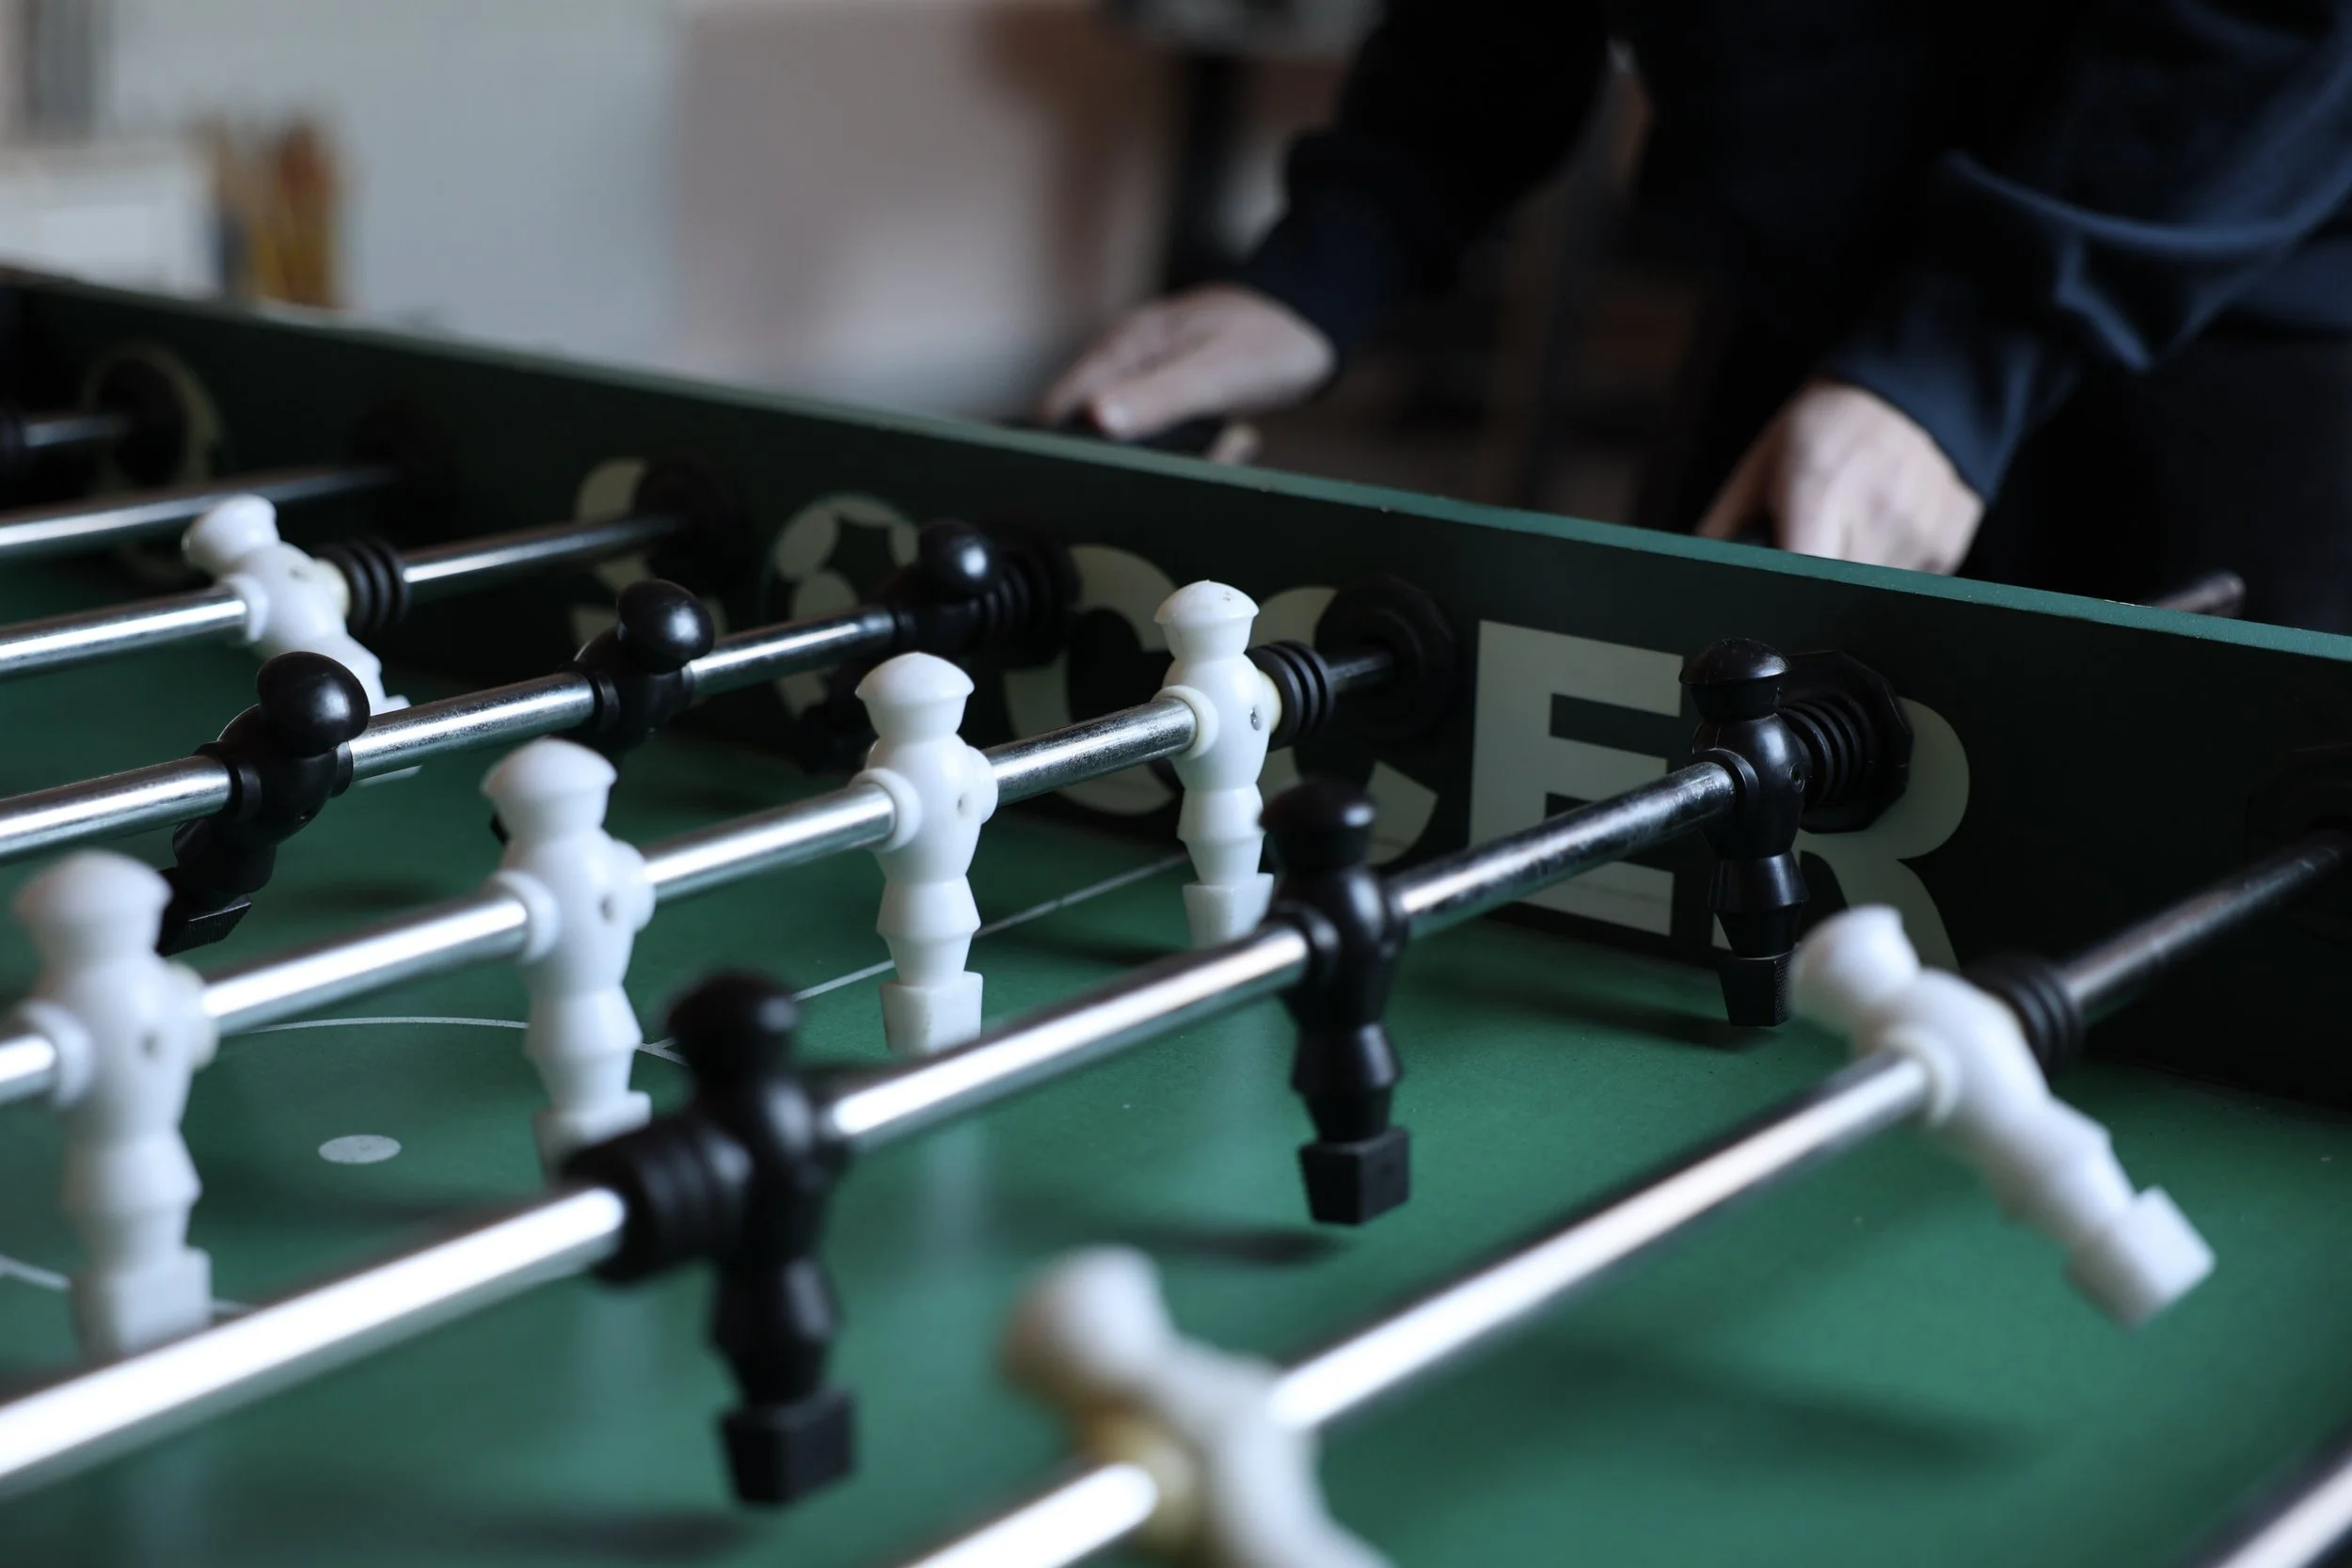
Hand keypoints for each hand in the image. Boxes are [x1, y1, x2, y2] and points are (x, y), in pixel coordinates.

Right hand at [1040, 285, 1335, 444]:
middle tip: (1199, 460)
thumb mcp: (1215, 372)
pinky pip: (1158, 435)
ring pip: (1125, 437)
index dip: (1064, 449)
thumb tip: (1097, 420)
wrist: (1309, 321)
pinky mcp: (1166, 393)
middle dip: (1129, 461)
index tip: (1101, 482)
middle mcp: (1122, 360)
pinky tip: (1230, 438)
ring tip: (1230, 441)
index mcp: (1121, 348)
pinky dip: (1190, 449)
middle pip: (1086, 428)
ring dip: (1169, 459)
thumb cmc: (1267, 339)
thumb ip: (1159, 396)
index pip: (1057, 407)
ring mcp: (1142, 376)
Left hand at [1697, 380, 1983, 572]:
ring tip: (1849, 529)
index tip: (1772, 590)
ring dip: (1852, 579)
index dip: (1781, 592)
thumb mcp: (1760, 465)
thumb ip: (1725, 529)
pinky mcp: (1949, 541)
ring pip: (1870, 596)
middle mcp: (1876, 509)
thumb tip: (1701, 585)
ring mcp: (1919, 527)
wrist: (1911, 389)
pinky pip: (1909, 585)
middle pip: (1832, 593)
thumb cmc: (1823, 428)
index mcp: (1819, 487)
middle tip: (1810, 546)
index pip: (1797, 575)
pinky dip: (1889, 570)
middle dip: (1813, 583)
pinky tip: (1882, 529)